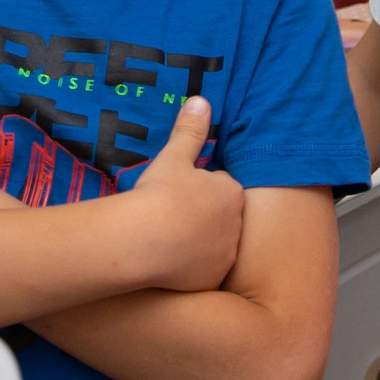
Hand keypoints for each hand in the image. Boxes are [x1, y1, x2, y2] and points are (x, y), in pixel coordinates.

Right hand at [125, 95, 243, 291]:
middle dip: (200, 217)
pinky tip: (167, 263)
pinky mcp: (210, 280)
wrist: (143, 241)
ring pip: (213, 245)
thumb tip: (201, 100)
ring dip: (196, 243)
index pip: (219, 186)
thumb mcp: (173, 157)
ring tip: (166, 240)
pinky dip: (189, 268)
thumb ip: (189, 131)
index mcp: (230, 193)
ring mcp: (225, 255)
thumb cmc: (159, 195)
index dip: (197, 189)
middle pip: (218, 218)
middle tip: (170, 216)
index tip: (176, 193)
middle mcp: (236, 226)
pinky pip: (202, 271)